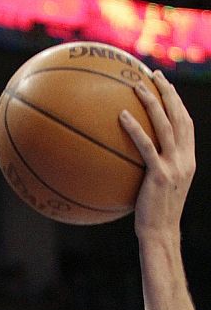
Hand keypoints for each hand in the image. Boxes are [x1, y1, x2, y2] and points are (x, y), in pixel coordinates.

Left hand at [120, 71, 194, 238]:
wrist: (160, 234)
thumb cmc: (154, 216)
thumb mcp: (159, 189)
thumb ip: (154, 170)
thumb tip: (131, 160)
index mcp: (188, 160)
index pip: (186, 123)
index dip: (177, 102)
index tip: (166, 86)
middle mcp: (185, 159)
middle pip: (179, 116)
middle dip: (168, 92)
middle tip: (154, 74)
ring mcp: (174, 166)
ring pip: (166, 125)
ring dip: (152, 101)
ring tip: (137, 85)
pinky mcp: (160, 175)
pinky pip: (146, 146)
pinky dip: (135, 129)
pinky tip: (122, 116)